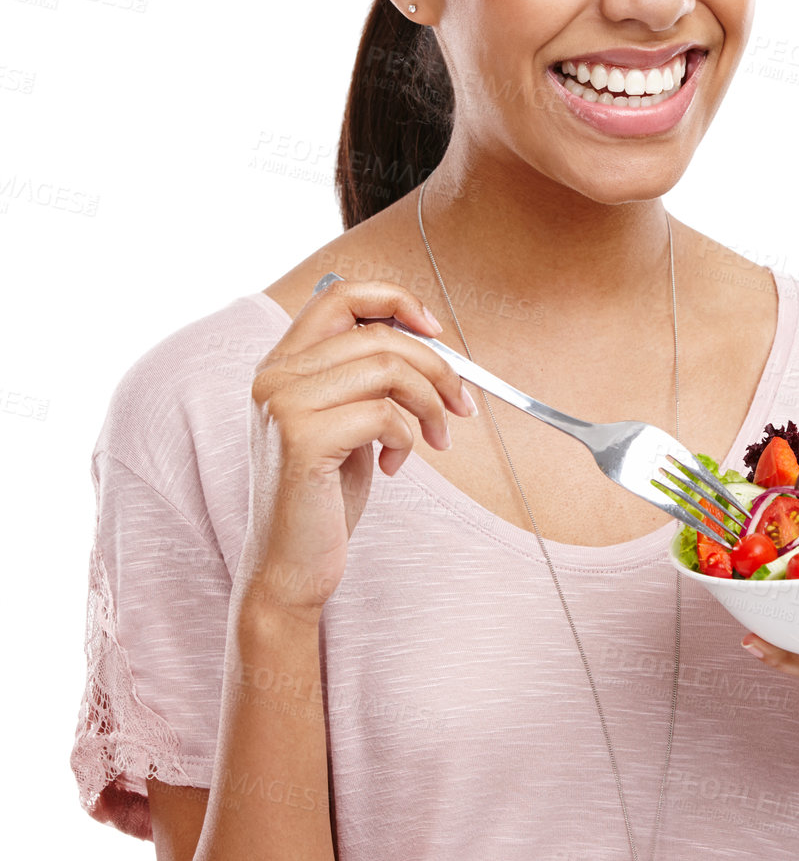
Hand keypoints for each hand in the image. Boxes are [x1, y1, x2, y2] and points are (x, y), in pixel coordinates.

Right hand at [238, 278, 477, 621]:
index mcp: (281, 364)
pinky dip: (407, 439)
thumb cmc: (322, 498)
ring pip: (387, 368)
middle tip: (461, 405)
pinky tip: (394, 466)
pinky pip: (384, 414)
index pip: (340, 294)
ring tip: (434, 440)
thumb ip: (363, 379)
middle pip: (379, 334)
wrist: (289, 565)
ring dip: (430, 404)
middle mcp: (274, 376)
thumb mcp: (344, 423)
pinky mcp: (302, 439)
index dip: (396, 300)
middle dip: (437, 367)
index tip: (436, 331)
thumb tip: (427, 341)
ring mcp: (283, 405)